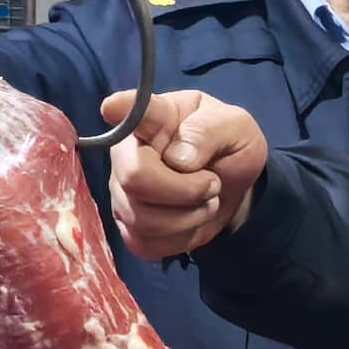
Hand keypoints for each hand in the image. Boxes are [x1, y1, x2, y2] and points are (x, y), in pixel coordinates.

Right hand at [105, 89, 268, 259]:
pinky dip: (180, 237)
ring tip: (206, 201)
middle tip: (211, 184)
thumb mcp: (235, 127)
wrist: (232, 187)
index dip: (118, 109)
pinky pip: (146, 242)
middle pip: (134, 177)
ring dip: (188, 216)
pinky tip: (190, 220)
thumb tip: (178, 158)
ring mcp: (122, 192)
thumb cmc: (228, 146)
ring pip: (142, 218)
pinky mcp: (129, 227)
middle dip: (185, 190)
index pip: (128, 110)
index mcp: (154, 118)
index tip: (113, 107)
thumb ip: (209, 132)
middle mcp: (126, 153)